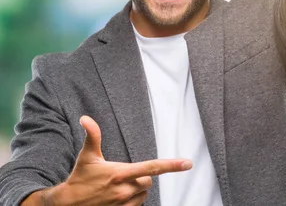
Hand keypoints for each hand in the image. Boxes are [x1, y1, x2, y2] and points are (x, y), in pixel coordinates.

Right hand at [31, 116, 191, 205]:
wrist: (67, 205)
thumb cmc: (79, 179)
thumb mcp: (87, 156)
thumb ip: (92, 136)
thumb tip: (85, 118)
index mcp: (120, 174)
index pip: (152, 167)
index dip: (172, 165)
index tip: (188, 163)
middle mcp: (124, 190)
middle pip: (148, 180)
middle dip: (141, 177)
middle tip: (123, 176)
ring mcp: (123, 204)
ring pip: (143, 194)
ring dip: (136, 189)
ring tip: (117, 187)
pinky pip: (137, 205)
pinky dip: (132, 200)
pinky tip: (117, 197)